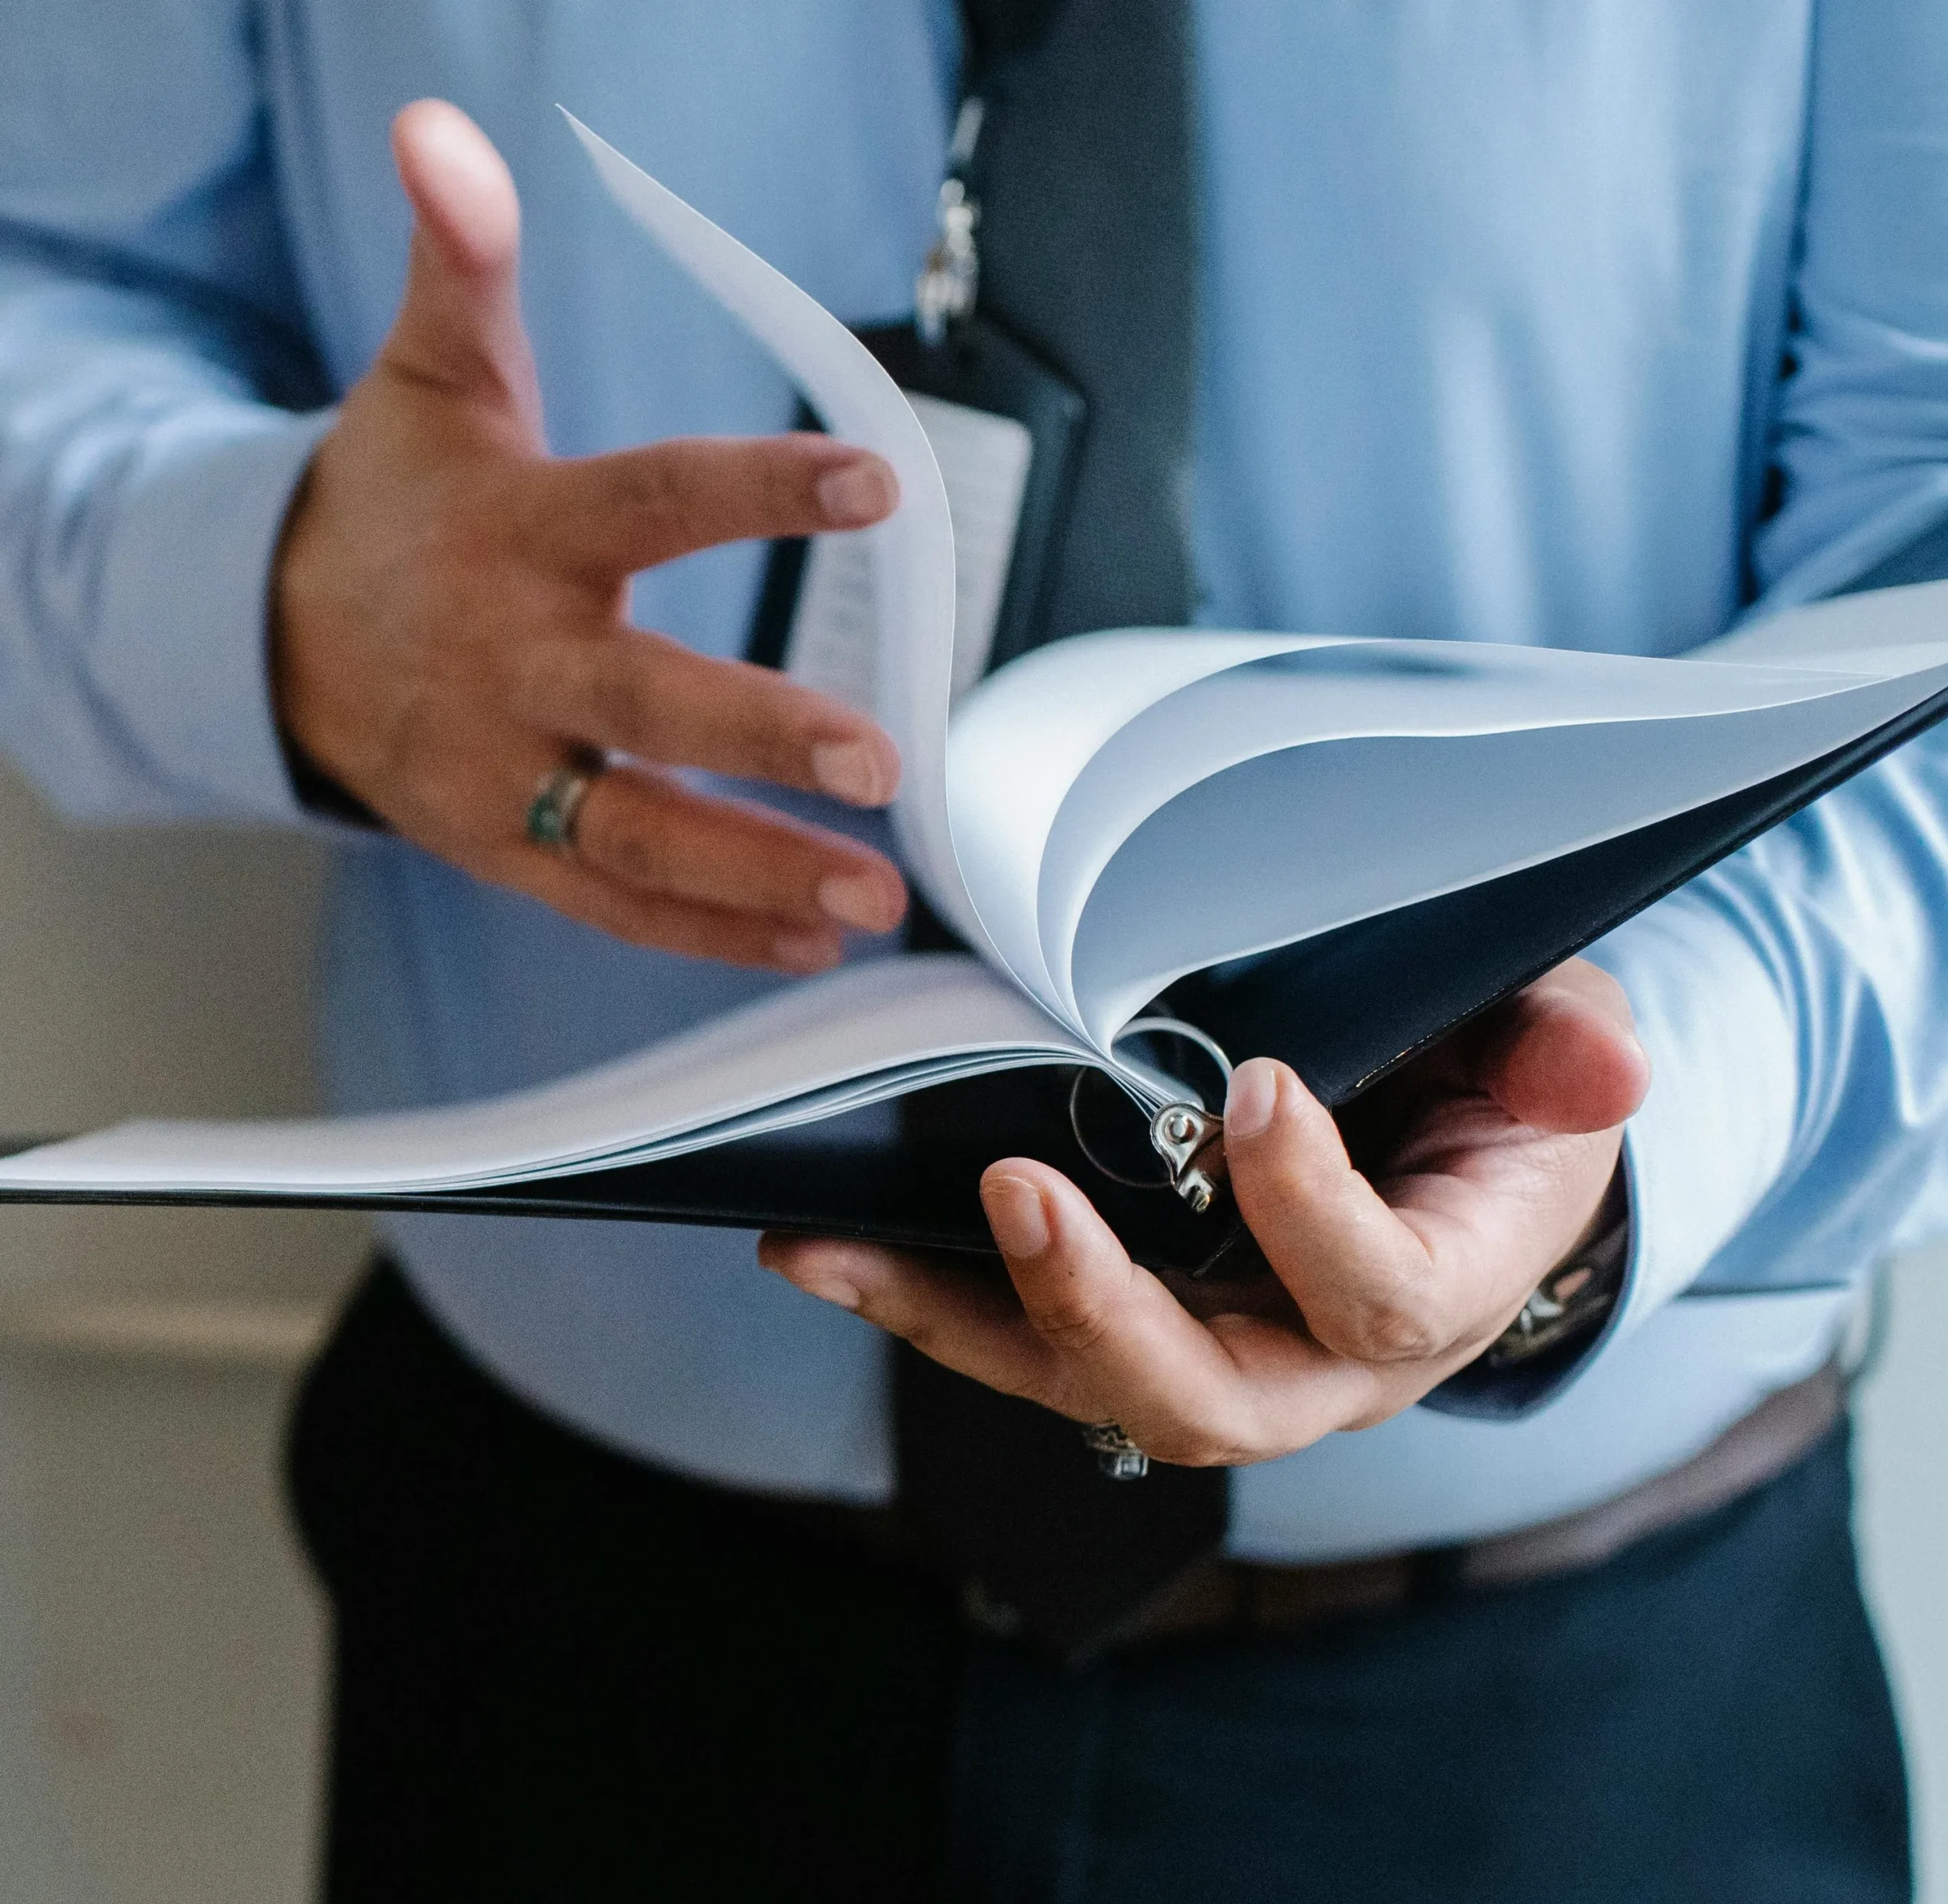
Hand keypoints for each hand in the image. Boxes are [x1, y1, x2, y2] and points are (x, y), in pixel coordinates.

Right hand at [273, 100, 908, 972]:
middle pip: (645, 701)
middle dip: (761, 736)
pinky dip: (710, 930)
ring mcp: (506, 770)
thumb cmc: (398, 505)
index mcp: (517, 535)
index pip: (652, 499)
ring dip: (759, 871)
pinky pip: (615, 901)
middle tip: (879, 765)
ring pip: (638, 833)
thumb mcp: (431, 379)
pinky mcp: (508, 848)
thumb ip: (462, 267)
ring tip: (876, 898)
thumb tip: (442, 130)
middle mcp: (512, 662)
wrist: (279, 640)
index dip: (761, 487)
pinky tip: (809, 940)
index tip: (878, 479)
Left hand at [760, 958, 1648, 1464]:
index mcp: (1439, 1289)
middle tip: (1014, 1193)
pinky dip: (928, 1300)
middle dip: (1102, 1309)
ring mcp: (1221, 1354)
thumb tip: (1606, 1063)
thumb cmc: (1502, 1089)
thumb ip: (1562, 1053)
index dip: (1310, 1210)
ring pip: (1083, 1387)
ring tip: (828, 1249)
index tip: (1254, 1087)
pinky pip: (1028, 1344)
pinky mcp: (1141, 1325)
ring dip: (956, 1318)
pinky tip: (825, 1248)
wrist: (1461, 1155)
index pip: (1376, 1295)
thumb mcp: (1550, 1045)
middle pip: (1205, 1400)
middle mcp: (1319, 1362)